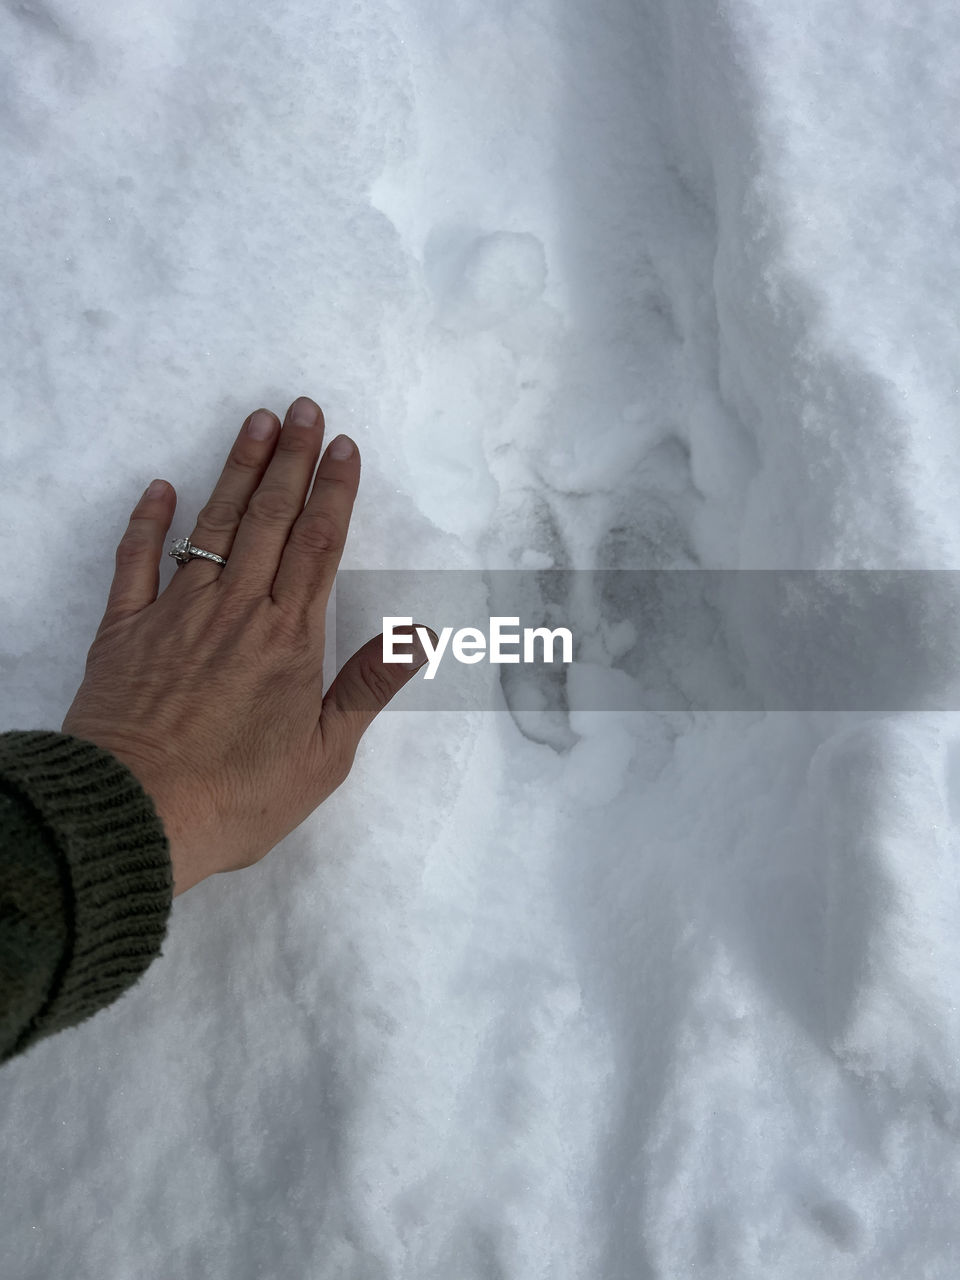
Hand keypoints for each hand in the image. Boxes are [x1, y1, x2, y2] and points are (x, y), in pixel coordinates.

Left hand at [61, 396, 431, 896]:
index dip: (334, 491)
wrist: (134, 815)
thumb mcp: (323, 757)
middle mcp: (236, 610)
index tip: (343, 447)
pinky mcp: (124, 629)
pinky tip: (161, 487)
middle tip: (303, 408)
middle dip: (291, 459)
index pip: (319, 545)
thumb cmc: (234, 797)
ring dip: (237, 470)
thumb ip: (368, 687)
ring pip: (213, 524)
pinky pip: (136, 560)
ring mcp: (177, 613)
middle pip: (270, 518)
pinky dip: (148, 521)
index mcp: (289, 638)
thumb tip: (419, 637)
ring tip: (256, 423)